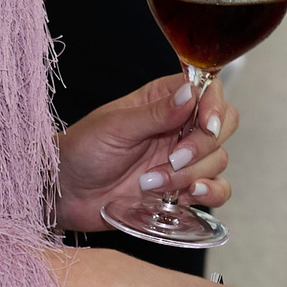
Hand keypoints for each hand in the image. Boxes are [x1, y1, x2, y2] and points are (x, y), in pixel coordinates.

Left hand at [56, 71, 238, 231]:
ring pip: (218, 159)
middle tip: (173, 159)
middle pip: (222, 126)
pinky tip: (186, 196)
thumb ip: (156, 113)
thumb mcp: (115, 126)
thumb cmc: (81, 151)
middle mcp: (179, 127)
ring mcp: (182, 159)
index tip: (205, 124)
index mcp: (164, 100)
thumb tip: (191, 93)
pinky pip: (216, 189)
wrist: (65, 193)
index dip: (214, 106)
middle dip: (202, 145)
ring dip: (191, 174)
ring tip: (151, 182)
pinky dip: (209, 193)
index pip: (209, 91)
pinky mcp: (182, 188)